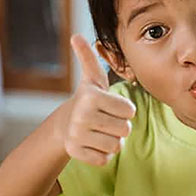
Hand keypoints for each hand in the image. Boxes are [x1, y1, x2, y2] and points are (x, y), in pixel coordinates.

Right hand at [62, 34, 135, 165]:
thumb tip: (76, 36)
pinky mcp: (75, 152)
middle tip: (106, 120)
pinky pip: (104, 160)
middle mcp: (82, 115)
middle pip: (125, 130)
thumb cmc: (89, 99)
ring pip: (116, 146)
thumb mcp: (92, 78)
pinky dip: (102, 154)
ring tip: (100, 131)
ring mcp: (77, 135)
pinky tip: (92, 143)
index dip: (125, 110)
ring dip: (112, 141)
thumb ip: (88, 57)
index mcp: (91, 96)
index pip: (130, 111)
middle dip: (120, 127)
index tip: (111, 106)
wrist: (65, 123)